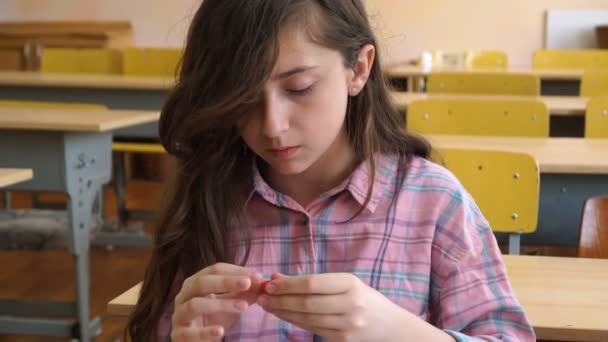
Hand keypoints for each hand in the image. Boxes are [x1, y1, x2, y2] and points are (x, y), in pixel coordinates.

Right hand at [171, 263, 262, 340]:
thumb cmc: (212, 319)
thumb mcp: (229, 305)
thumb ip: (243, 293)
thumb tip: (261, 281)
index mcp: (194, 283)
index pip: (214, 270)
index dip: (236, 271)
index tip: (257, 276)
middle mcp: (183, 296)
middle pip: (202, 282)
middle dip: (226, 281)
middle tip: (248, 283)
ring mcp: (179, 316)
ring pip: (195, 305)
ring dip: (221, 304)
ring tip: (243, 307)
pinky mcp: (178, 335)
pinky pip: (190, 332)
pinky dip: (206, 332)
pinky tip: (221, 331)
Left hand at [256, 273, 407, 341]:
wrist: (390, 326)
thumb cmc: (363, 298)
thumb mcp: (343, 283)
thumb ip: (312, 281)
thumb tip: (276, 277)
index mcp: (351, 284)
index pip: (313, 283)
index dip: (288, 284)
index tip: (269, 283)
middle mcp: (351, 304)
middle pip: (307, 302)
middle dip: (280, 299)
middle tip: (261, 296)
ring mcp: (348, 325)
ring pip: (307, 318)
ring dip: (283, 312)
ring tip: (267, 305)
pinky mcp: (343, 340)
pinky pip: (313, 329)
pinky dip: (294, 321)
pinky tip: (282, 315)